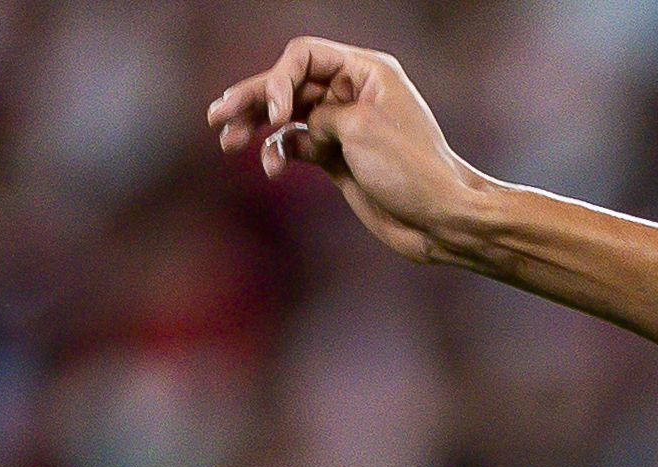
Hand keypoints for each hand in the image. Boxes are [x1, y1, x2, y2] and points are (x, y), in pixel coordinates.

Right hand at [208, 38, 485, 265]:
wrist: (441, 220)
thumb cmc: (411, 169)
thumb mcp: (359, 127)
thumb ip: (317, 112)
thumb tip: (294, 124)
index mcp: (367, 71)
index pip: (304, 56)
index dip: (279, 78)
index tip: (276, 113)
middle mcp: (354, 92)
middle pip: (288, 84)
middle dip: (252, 99)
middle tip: (216, 116)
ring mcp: (343, 125)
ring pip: (286, 116)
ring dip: (255, 127)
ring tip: (227, 141)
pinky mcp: (337, 156)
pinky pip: (295, 145)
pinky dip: (279, 154)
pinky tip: (272, 170)